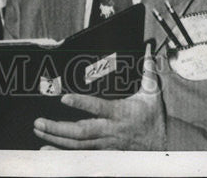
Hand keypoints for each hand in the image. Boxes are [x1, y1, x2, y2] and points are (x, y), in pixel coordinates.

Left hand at [34, 42, 165, 149]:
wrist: (167, 146)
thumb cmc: (155, 118)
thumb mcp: (153, 94)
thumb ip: (147, 72)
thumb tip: (149, 51)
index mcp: (120, 113)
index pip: (98, 108)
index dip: (81, 104)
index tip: (64, 98)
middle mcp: (110, 130)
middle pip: (81, 131)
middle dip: (58, 128)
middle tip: (39, 122)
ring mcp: (106, 144)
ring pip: (78, 145)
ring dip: (57, 139)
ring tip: (39, 131)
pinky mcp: (105, 152)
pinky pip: (81, 155)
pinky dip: (64, 153)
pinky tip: (48, 150)